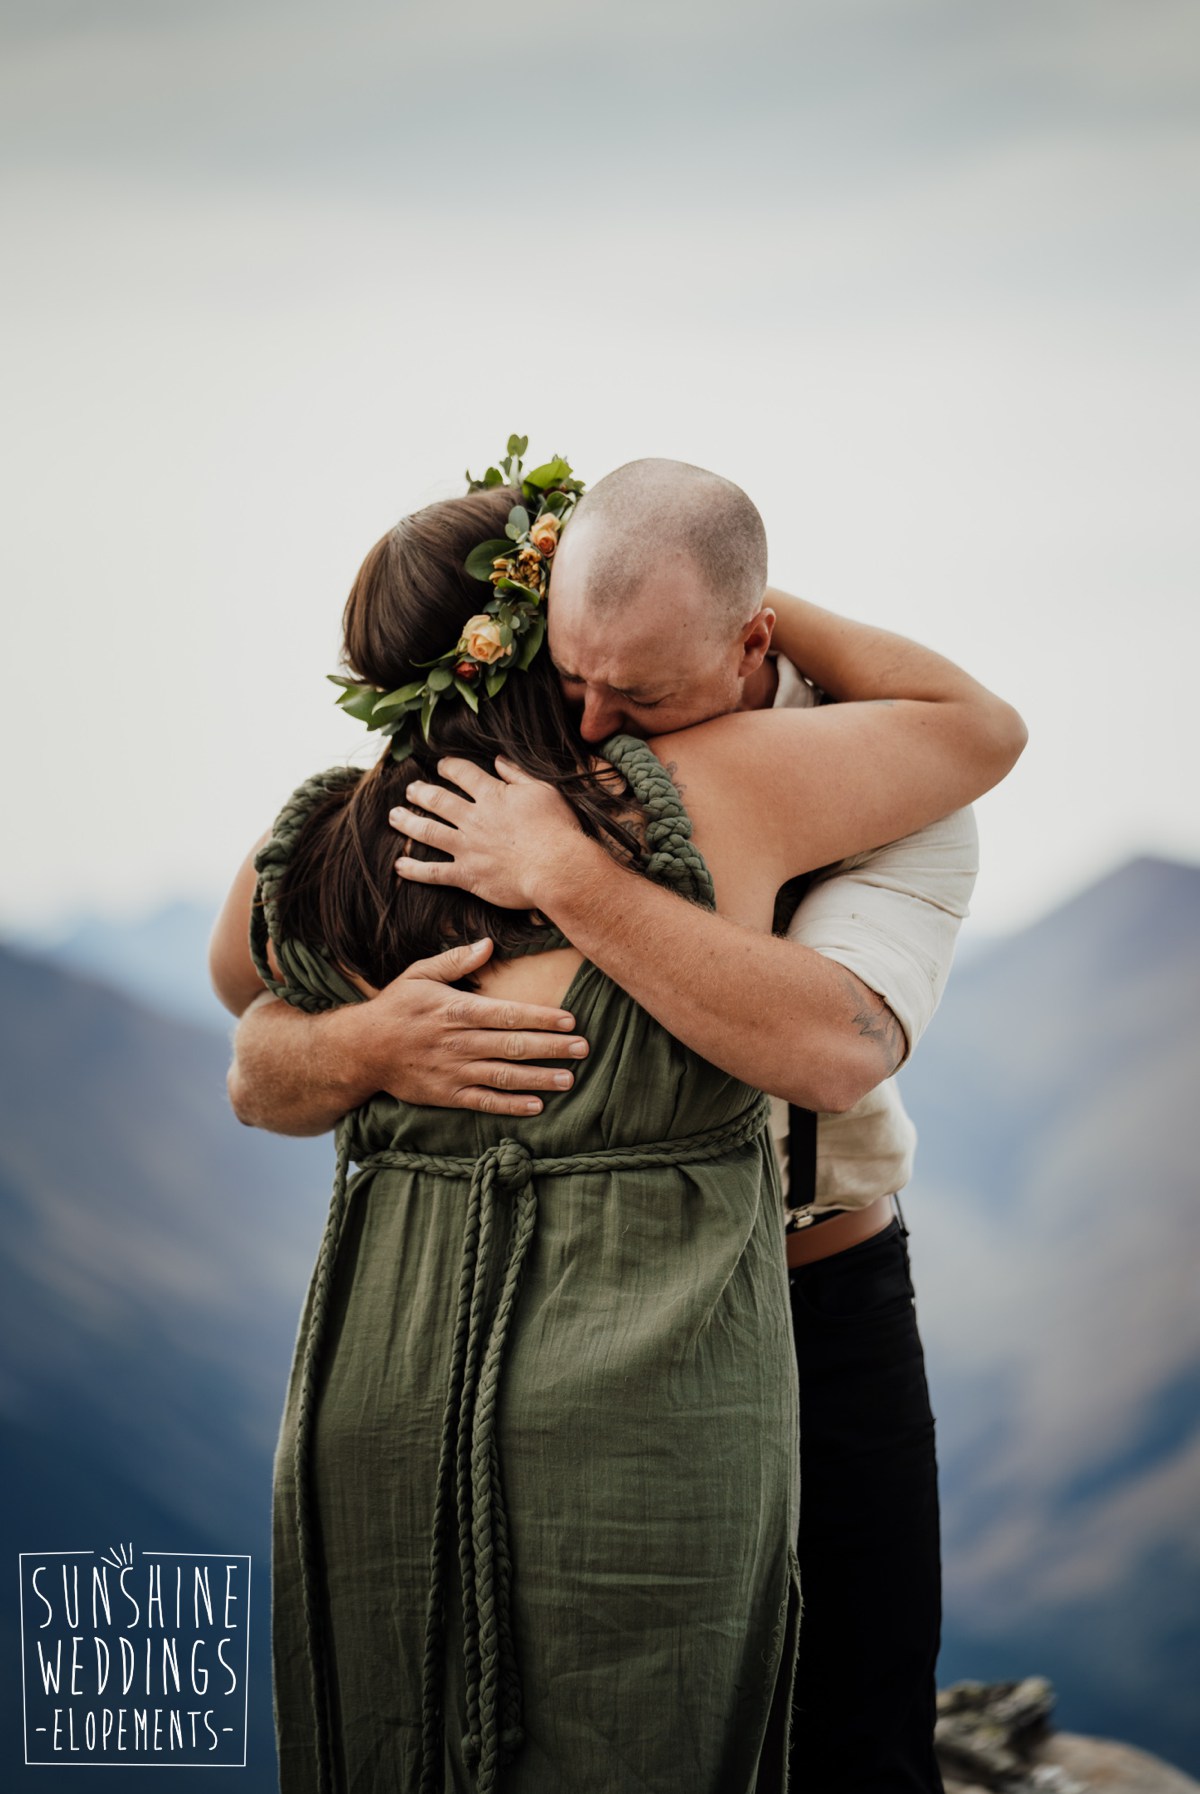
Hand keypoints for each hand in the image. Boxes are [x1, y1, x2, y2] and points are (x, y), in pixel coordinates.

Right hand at [360, 935, 589, 1115]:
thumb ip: (456, 960)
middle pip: (514, 1046)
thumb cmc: (396, 1007)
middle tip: (583, 1048)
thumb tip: (488, 944)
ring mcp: (454, 1072)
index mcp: (456, 1011)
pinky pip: (484, 1102)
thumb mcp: (420, 974)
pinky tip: (537, 1105)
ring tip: (569, 1078)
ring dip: (540, 1078)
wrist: (361, 1050)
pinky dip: (511, 1105)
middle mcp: (459, 1043)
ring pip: (505, 1076)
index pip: (508, 1014)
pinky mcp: (447, 1095)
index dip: (542, 1018)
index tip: (570, 1020)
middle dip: (552, 1047)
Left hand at [388, 756, 585, 910]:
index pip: (461, 773)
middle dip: (420, 792)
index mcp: (492, 795)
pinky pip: (434, 872)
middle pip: (437, 799)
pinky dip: (414, 869)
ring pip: (427, 831)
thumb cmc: (557, 829)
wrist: (557, 868)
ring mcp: (467, 847)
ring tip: (395, 816)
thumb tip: (499, 760)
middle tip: (410, 790)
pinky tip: (400, 865)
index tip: (441, 765)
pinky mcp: (467, 875)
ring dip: (407, 822)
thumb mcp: (544, 791)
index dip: (448, 766)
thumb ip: (518, 774)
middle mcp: (473, 818)